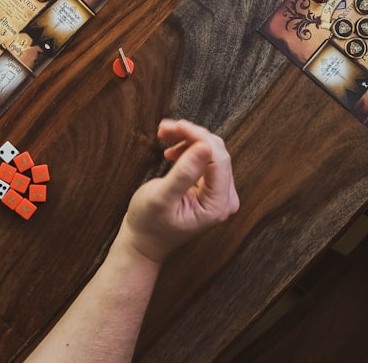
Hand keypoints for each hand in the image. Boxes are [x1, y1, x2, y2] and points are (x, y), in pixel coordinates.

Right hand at [117, 119, 239, 264]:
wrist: (143, 240)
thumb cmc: (149, 224)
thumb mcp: (161, 198)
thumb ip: (184, 173)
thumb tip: (204, 146)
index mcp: (217, 205)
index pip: (218, 160)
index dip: (199, 138)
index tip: (178, 125)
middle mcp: (224, 199)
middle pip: (216, 153)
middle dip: (191, 136)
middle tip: (166, 128)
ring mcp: (218, 193)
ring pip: (209, 151)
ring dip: (187, 139)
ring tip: (164, 135)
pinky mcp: (210, 187)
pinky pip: (204, 158)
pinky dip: (187, 148)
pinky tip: (171, 150)